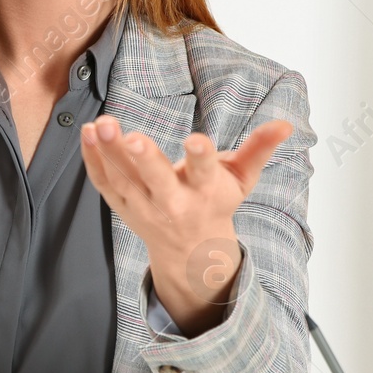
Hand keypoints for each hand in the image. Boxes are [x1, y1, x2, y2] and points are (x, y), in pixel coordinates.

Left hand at [81, 114, 293, 326]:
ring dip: (109, 151)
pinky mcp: (122, 204)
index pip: (204, 172)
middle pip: (157, 180)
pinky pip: (104, 182)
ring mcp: (143, 205)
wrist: (189, 249)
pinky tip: (86, 132)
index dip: (200, 157)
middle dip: (144, 159)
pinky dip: (93, 159)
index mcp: (205, 191)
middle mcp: (173, 201)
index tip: (195, 140)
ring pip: (124, 178)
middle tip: (132, 136)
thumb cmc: (217, 202)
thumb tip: (286, 124)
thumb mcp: (243, 180)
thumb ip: (259, 149)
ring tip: (102, 123)